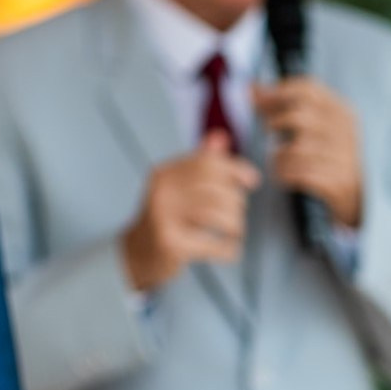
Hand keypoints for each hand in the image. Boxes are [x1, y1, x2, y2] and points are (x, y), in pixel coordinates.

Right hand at [119, 132, 261, 293]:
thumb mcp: (178, 185)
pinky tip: (229, 251)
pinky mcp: (170, 244)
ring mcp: (163, 217)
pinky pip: (211, 244)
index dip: (235, 169)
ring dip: (235, 225)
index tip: (252, 180)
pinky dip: (228, 249)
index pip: (207, 162)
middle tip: (238, 215)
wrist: (138, 253)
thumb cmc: (166, 217)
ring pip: (216, 215)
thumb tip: (221, 136)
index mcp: (164, 174)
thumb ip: (200, 163)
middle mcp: (161, 192)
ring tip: (235, 232)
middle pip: (215, 189)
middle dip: (237, 202)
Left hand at [253, 79, 363, 226]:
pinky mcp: (338, 182)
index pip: (308, 89)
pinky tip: (283, 176)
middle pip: (299, 117)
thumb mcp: (315, 127)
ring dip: (278, 155)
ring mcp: (344, 157)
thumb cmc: (327, 155)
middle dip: (275, 122)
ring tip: (276, 160)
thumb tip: (251, 88)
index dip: (277, 91)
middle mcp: (345, 132)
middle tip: (267, 130)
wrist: (358, 196)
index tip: (257, 100)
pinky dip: (284, 174)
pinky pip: (299, 173)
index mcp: (342, 112)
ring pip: (296, 149)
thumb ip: (285, 105)